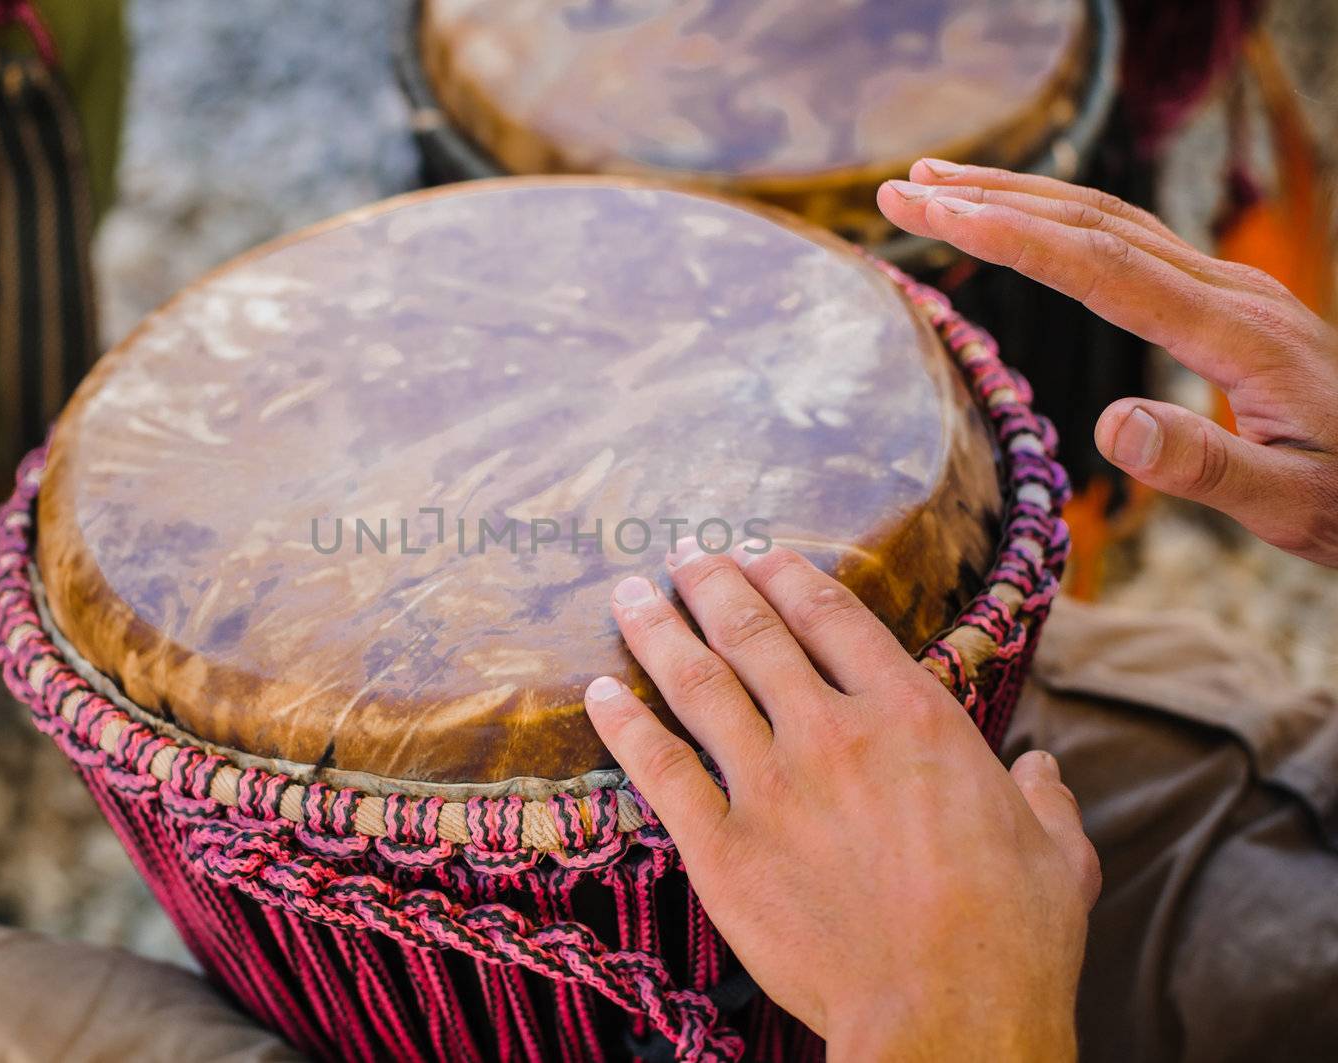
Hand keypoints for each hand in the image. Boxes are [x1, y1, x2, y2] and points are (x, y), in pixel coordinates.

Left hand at [585, 543, 1100, 1059]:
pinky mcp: (723, 846)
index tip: (761, 555)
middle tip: (684, 557)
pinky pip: (658, 769)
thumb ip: (1044, 799)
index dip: (790, 576)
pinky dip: (623, 725)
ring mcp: (771, 785)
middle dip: (711, 585)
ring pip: (697, 683)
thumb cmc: (1011, 938)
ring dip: (657, 630)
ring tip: (627, 595)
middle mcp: (833, 732)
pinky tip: (598, 693)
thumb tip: (1043, 772)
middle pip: (754, 632)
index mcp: (913, 716)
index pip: (834, 616)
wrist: (946, 1016)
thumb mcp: (1057, 854)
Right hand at [877, 160, 1337, 566]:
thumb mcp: (1292, 506)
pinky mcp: (1225, 303)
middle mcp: (1229, 292)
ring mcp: (1229, 290)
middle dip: (990, 198)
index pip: (1100, 266)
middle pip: (1093, 222)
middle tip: (902, 186)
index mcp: (1237, 334)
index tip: (930, 210)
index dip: (1007, 234)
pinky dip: (1061, 223)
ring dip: (1020, 196)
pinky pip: (1128, 243)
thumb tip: (1108, 423)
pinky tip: (1026, 226)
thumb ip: (1205, 465)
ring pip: (1109, 221)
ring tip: (940, 184)